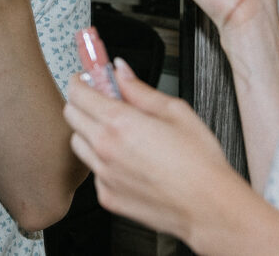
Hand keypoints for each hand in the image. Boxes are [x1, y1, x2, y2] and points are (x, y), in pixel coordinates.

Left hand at [64, 60, 236, 242]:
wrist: (208, 207)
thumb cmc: (198, 162)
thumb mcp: (175, 111)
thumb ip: (140, 89)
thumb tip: (122, 71)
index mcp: (119, 123)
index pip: (78, 93)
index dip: (80, 81)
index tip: (87, 79)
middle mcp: (105, 148)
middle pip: (71, 116)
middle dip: (82, 103)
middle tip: (102, 101)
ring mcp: (103, 175)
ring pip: (77, 143)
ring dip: (88, 132)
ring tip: (116, 132)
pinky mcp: (107, 196)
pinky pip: (93, 171)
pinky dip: (101, 161)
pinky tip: (125, 159)